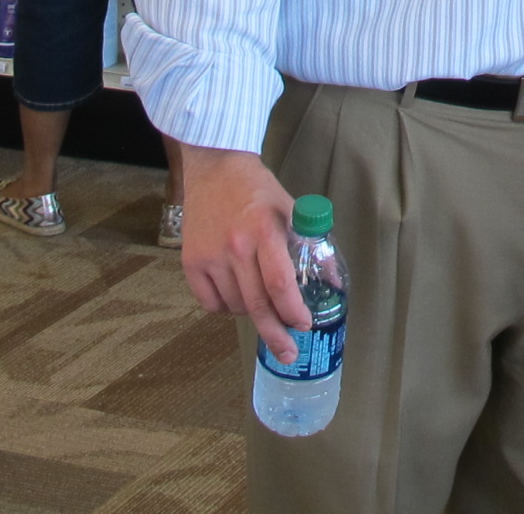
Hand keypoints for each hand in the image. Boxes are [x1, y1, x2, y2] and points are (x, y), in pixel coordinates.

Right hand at [177, 145, 306, 359]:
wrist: (215, 169)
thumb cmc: (258, 191)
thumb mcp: (292, 212)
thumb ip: (311, 248)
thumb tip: (332, 283)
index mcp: (264, 231)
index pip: (280, 284)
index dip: (293, 311)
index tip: (304, 325)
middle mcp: (235, 246)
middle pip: (257, 305)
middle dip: (276, 335)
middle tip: (288, 353)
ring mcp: (210, 256)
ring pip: (236, 306)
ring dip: (252, 313)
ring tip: (261, 299)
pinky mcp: (191, 262)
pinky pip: (211, 303)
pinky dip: (226, 307)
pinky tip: (236, 293)